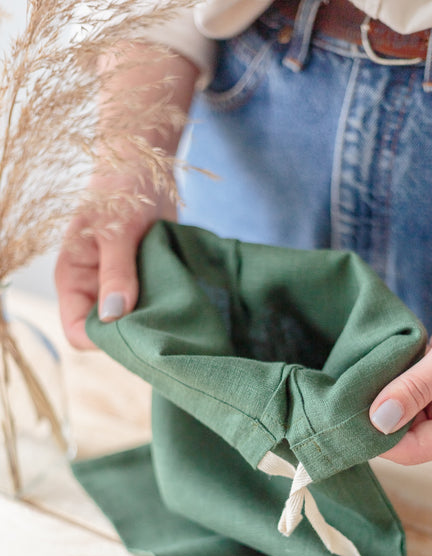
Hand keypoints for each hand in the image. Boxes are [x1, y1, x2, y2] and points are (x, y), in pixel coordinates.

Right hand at [55, 172, 175, 348]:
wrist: (145, 166)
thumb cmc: (121, 190)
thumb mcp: (117, 230)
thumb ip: (117, 272)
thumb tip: (114, 315)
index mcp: (75, 280)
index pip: (78, 331)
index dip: (103, 340)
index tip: (136, 334)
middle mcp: (93, 290)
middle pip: (108, 335)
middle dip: (133, 334)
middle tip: (164, 325)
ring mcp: (119, 289)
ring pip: (133, 325)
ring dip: (154, 321)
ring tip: (175, 311)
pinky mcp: (144, 284)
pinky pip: (152, 309)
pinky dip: (166, 308)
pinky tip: (183, 301)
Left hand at [369, 220, 431, 463]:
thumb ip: (417, 387)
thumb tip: (379, 421)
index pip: (414, 450)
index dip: (379, 442)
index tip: (346, 421)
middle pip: (402, 435)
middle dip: (373, 420)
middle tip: (340, 398)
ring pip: (398, 409)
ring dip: (376, 398)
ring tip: (350, 382)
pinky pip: (401, 385)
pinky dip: (385, 378)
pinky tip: (366, 368)